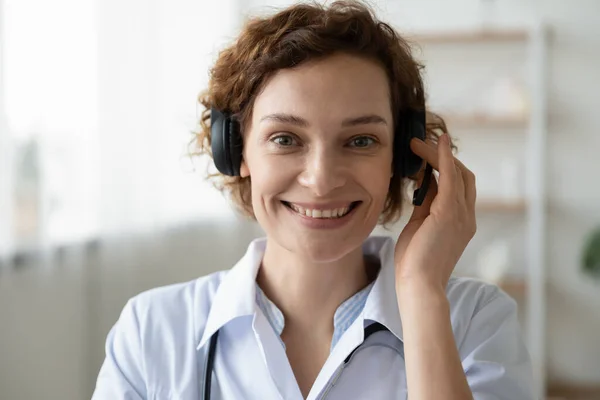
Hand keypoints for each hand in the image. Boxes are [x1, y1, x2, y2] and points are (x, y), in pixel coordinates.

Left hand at [394, 133, 476, 292]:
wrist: (418, 286)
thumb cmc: (415, 263)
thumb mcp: (420, 227)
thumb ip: (424, 205)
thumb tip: (421, 182)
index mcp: (461, 222)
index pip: (458, 186)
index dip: (444, 168)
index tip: (425, 156)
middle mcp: (467, 216)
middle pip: (460, 175)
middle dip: (440, 157)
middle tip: (417, 144)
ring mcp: (461, 214)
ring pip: (455, 172)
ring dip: (435, 154)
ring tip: (415, 142)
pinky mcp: (449, 213)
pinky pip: (448, 177)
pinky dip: (441, 158)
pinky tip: (433, 144)